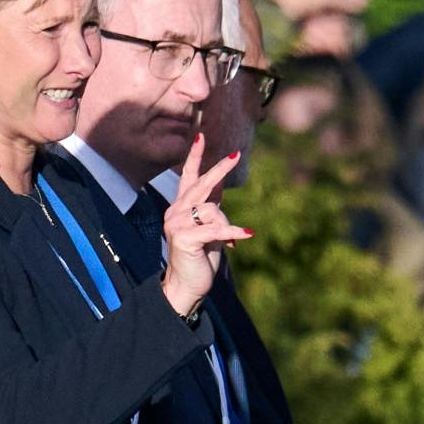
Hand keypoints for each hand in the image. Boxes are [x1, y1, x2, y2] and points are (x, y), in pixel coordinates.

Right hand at [156, 137, 248, 317]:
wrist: (187, 286)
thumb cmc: (200, 257)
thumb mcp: (210, 228)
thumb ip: (212, 207)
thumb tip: (220, 184)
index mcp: (180, 207)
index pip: (187, 177)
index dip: (194, 157)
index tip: (201, 137)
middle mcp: (175, 211)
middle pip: (201, 184)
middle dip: (219, 169)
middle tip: (235, 154)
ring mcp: (176, 224)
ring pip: (211, 209)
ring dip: (226, 227)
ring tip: (230, 243)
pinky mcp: (184, 238)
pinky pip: (215, 229)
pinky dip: (234, 233)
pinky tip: (248, 235)